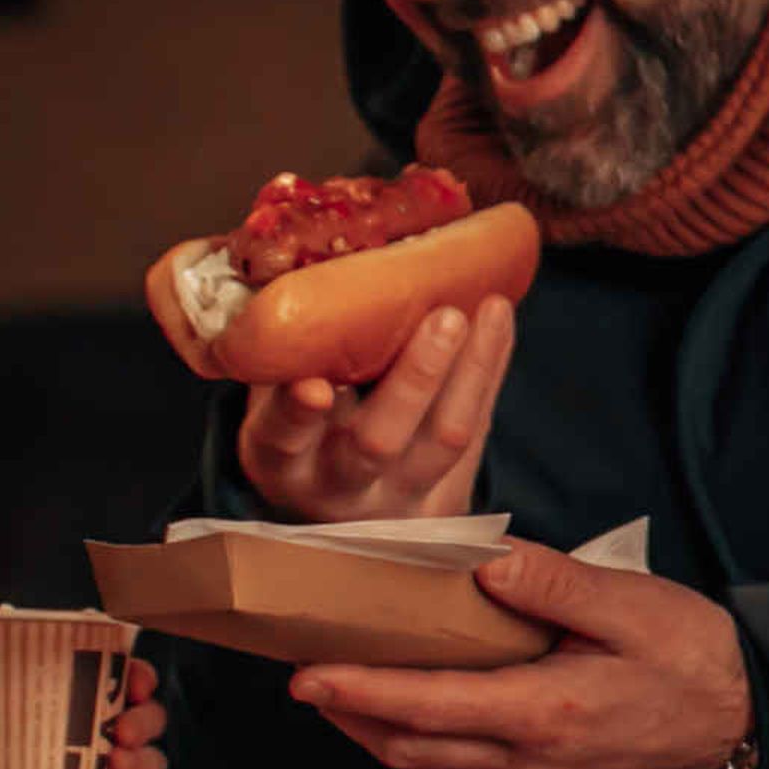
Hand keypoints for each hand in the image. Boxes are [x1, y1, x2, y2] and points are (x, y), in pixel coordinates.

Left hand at [0, 661, 166, 768]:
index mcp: (83, 715)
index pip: (125, 685)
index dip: (137, 675)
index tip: (131, 675)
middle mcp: (110, 746)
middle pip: (149, 719)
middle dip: (145, 715)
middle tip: (121, 726)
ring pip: (152, 762)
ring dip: (143, 758)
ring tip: (116, 761)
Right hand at [236, 295, 515, 522]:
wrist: (339, 506)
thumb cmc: (297, 431)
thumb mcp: (269, 403)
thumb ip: (282, 353)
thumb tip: (302, 262)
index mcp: (281, 462)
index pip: (283, 439)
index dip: (296, 414)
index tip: (314, 385)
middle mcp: (339, 486)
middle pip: (378, 444)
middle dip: (415, 380)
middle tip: (444, 318)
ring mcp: (399, 495)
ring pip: (445, 440)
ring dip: (473, 369)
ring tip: (491, 308)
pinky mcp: (448, 493)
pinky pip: (478, 428)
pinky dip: (490, 370)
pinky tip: (499, 321)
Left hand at [289, 540, 750, 768]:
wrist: (752, 732)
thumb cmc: (698, 662)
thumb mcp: (633, 606)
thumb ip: (554, 585)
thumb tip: (486, 566)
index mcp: (542, 712)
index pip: (425, 705)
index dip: (357, 692)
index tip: (305, 675)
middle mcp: (528, 761)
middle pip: (412, 747)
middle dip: (350, 716)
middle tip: (304, 679)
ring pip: (434, 767)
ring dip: (380, 735)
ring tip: (342, 699)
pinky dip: (423, 747)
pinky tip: (413, 718)